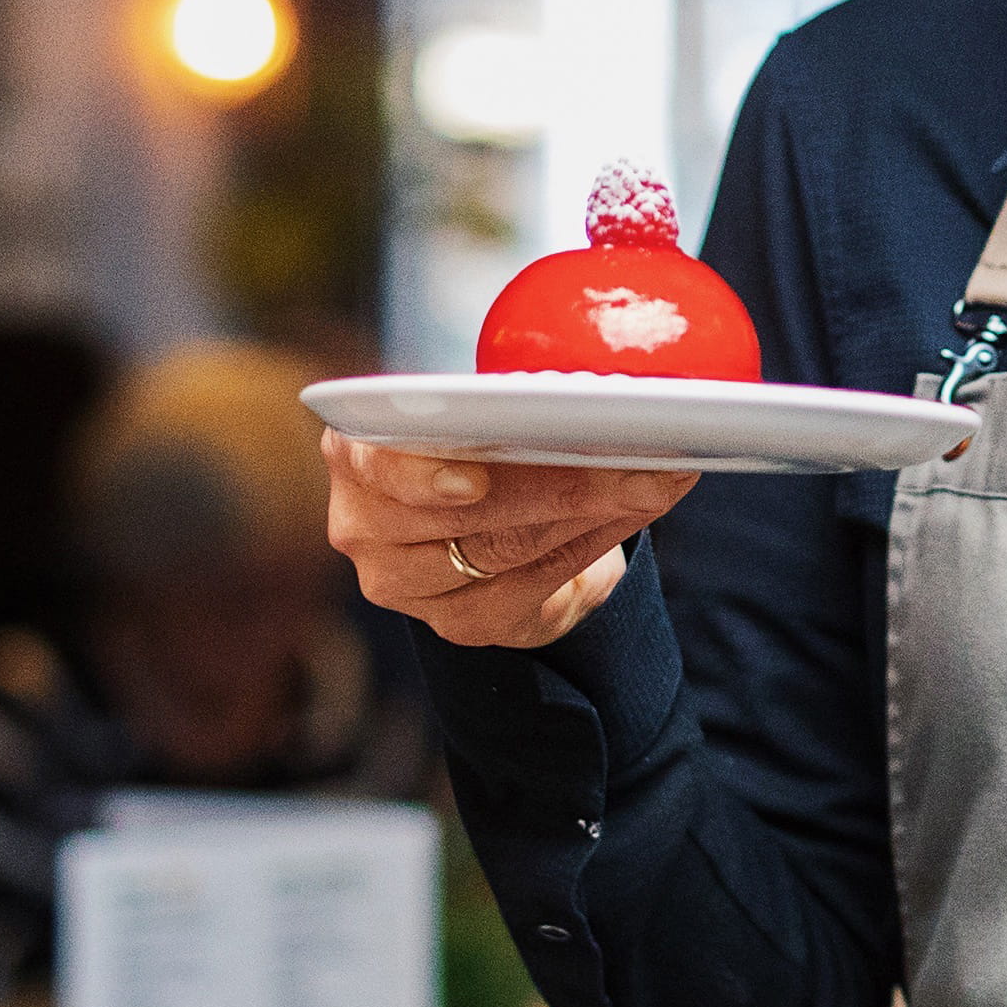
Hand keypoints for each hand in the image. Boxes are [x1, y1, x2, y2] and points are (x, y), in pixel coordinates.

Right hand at [324, 431, 693, 651]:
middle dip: (561, 481)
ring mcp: (406, 584)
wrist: (492, 530)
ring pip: (505, 548)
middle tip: (636, 459)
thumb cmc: (482, 448)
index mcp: (354, 451)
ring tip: (652, 481)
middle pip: (463, 513)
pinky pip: (536, 583)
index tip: (474, 482)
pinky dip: (595, 542)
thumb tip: (598, 385)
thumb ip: (500, 399)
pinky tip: (637, 510)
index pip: (376, 464)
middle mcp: (364, 526)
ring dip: (591, 511)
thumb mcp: (476, 411)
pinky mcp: (458, 622)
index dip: (422, 476)